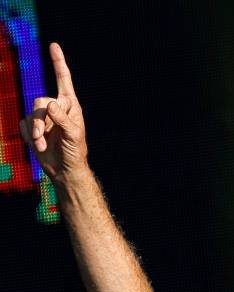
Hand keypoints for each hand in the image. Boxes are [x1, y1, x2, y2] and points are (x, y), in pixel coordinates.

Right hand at [19, 43, 87, 183]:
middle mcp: (56, 108)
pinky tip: (39, 146)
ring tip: (41, 145)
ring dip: (34, 131)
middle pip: (40, 101)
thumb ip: (63, 120)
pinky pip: (23, 124)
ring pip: (30, 113)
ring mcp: (43, 117)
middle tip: (42, 137)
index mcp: (70, 106)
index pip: (63, 80)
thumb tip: (50, 104)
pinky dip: (29, 136)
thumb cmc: (75, 152)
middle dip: (40, 120)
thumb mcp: (74, 136)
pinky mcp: (32, 127)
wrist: (63, 169)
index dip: (58, 62)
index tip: (53, 45)